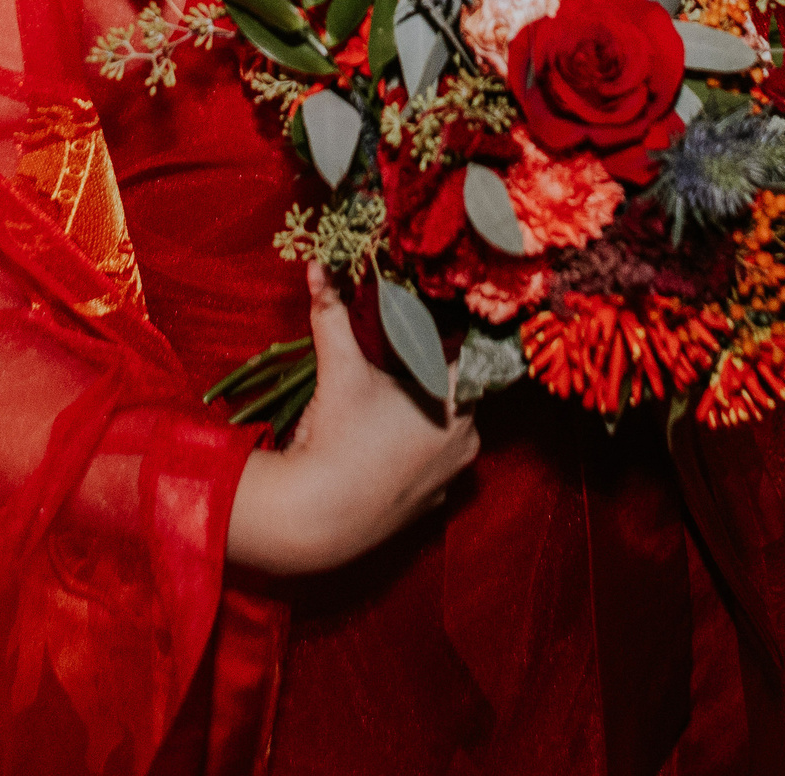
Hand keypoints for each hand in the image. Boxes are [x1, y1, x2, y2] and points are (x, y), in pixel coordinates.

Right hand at [224, 263, 479, 575]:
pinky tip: (383, 445)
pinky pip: (432, 464)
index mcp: (456, 403)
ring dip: (424, 415)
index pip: (468, 357)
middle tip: (396, 359)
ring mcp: (451, 478)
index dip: (447, 338)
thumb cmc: (339, 436)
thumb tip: (317, 267)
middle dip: (430, 375)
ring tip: (386, 403)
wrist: (320, 517)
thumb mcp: (339, 367)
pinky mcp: (432, 505)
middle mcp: (467, 441)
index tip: (427, 324)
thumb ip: (332, 313)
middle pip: (456, 392)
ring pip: (447, 430)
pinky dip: (414, 452)